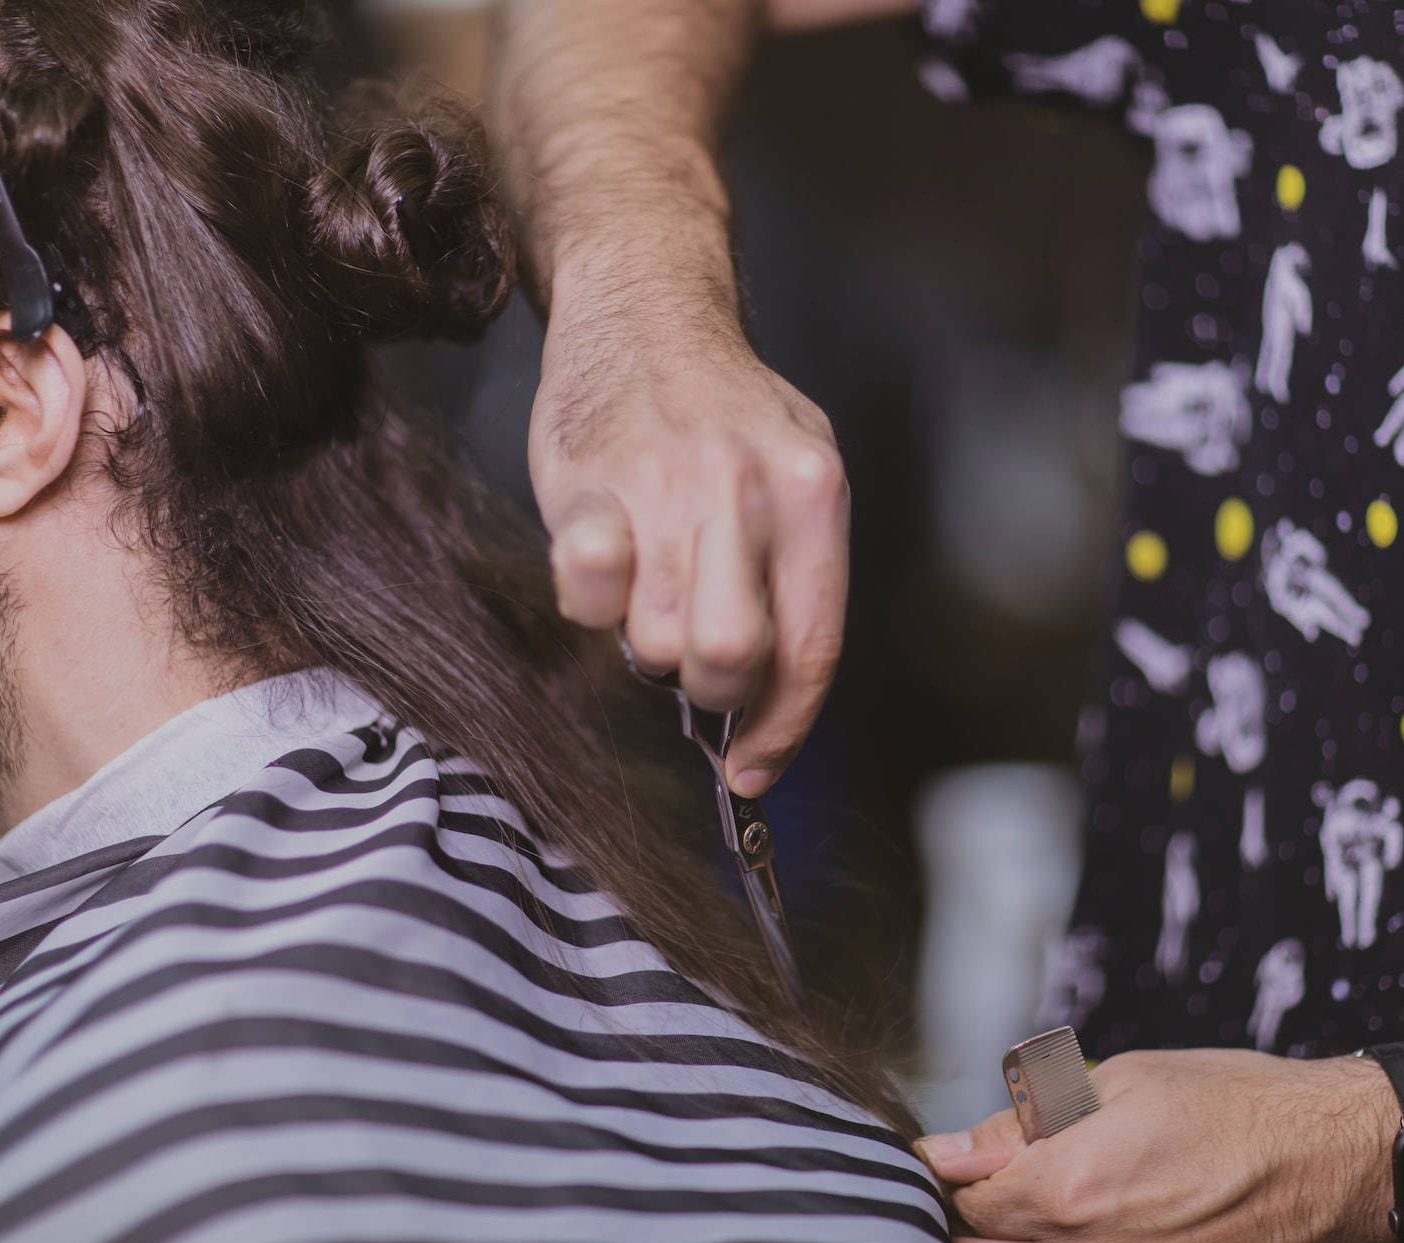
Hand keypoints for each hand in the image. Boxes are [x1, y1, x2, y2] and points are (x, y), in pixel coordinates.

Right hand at [529, 308, 847, 796]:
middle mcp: (749, 490)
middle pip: (731, 662)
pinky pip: (588, 590)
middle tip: (690, 650)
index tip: (753, 771)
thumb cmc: (720, 414)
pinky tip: (604, 565)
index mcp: (815, 495)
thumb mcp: (794, 474)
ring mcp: (666, 485)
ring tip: (648, 584)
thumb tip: (763, 712)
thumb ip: (790, 581)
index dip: (781, 730)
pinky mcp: (587, 483)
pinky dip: (591, 601)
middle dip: (708, 687)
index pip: (812, 651)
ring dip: (647, 639)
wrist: (643, 309)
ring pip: (657, 641)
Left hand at [918, 1049, 1396, 1242]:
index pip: (964, 1195)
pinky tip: (1074, 1238)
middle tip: (984, 1180)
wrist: (1335, 1164)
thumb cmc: (1237, 1108)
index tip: (950, 1152)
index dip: (951, 1168)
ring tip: (1027, 1207)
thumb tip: (952, 1149)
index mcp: (1071, 1187)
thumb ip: (1024, 1121)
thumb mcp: (1120, 1081)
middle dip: (968, 1216)